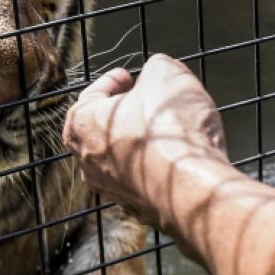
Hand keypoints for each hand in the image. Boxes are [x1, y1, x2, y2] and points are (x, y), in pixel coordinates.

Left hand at [63, 54, 228, 227]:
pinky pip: (145, 178)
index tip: (129, 75)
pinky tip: (179, 154)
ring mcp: (113, 190)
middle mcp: (88, 162)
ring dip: (143, 140)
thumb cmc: (171, 130)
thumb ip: (156, 67)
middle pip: (104, 128)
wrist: (192, 189)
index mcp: (82, 125)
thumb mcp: (166, 74)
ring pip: (124, 156)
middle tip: (148, 99)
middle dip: (127, 112)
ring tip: (169, 126)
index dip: (113, 80)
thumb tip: (158, 72)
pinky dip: (158, 164)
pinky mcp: (139, 207)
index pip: (92, 94)